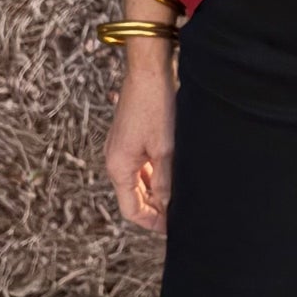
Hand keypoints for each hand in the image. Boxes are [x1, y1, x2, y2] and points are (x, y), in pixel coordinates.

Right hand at [104, 46, 177, 230]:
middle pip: (134, 196)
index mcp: (118, 167)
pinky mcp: (131, 136)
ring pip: (139, 180)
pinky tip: (174, 172)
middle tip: (181, 213)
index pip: (131, 209)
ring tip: (181, 194)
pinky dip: (155, 173)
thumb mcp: (165, 149)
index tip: (174, 228)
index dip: (153, 222)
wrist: (149, 69)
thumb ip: (165, 181)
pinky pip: (141, 164)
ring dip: (157, 190)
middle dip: (156, 207)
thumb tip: (168, 207)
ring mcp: (122, 147)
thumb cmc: (156, 106)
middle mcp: (115, 159)